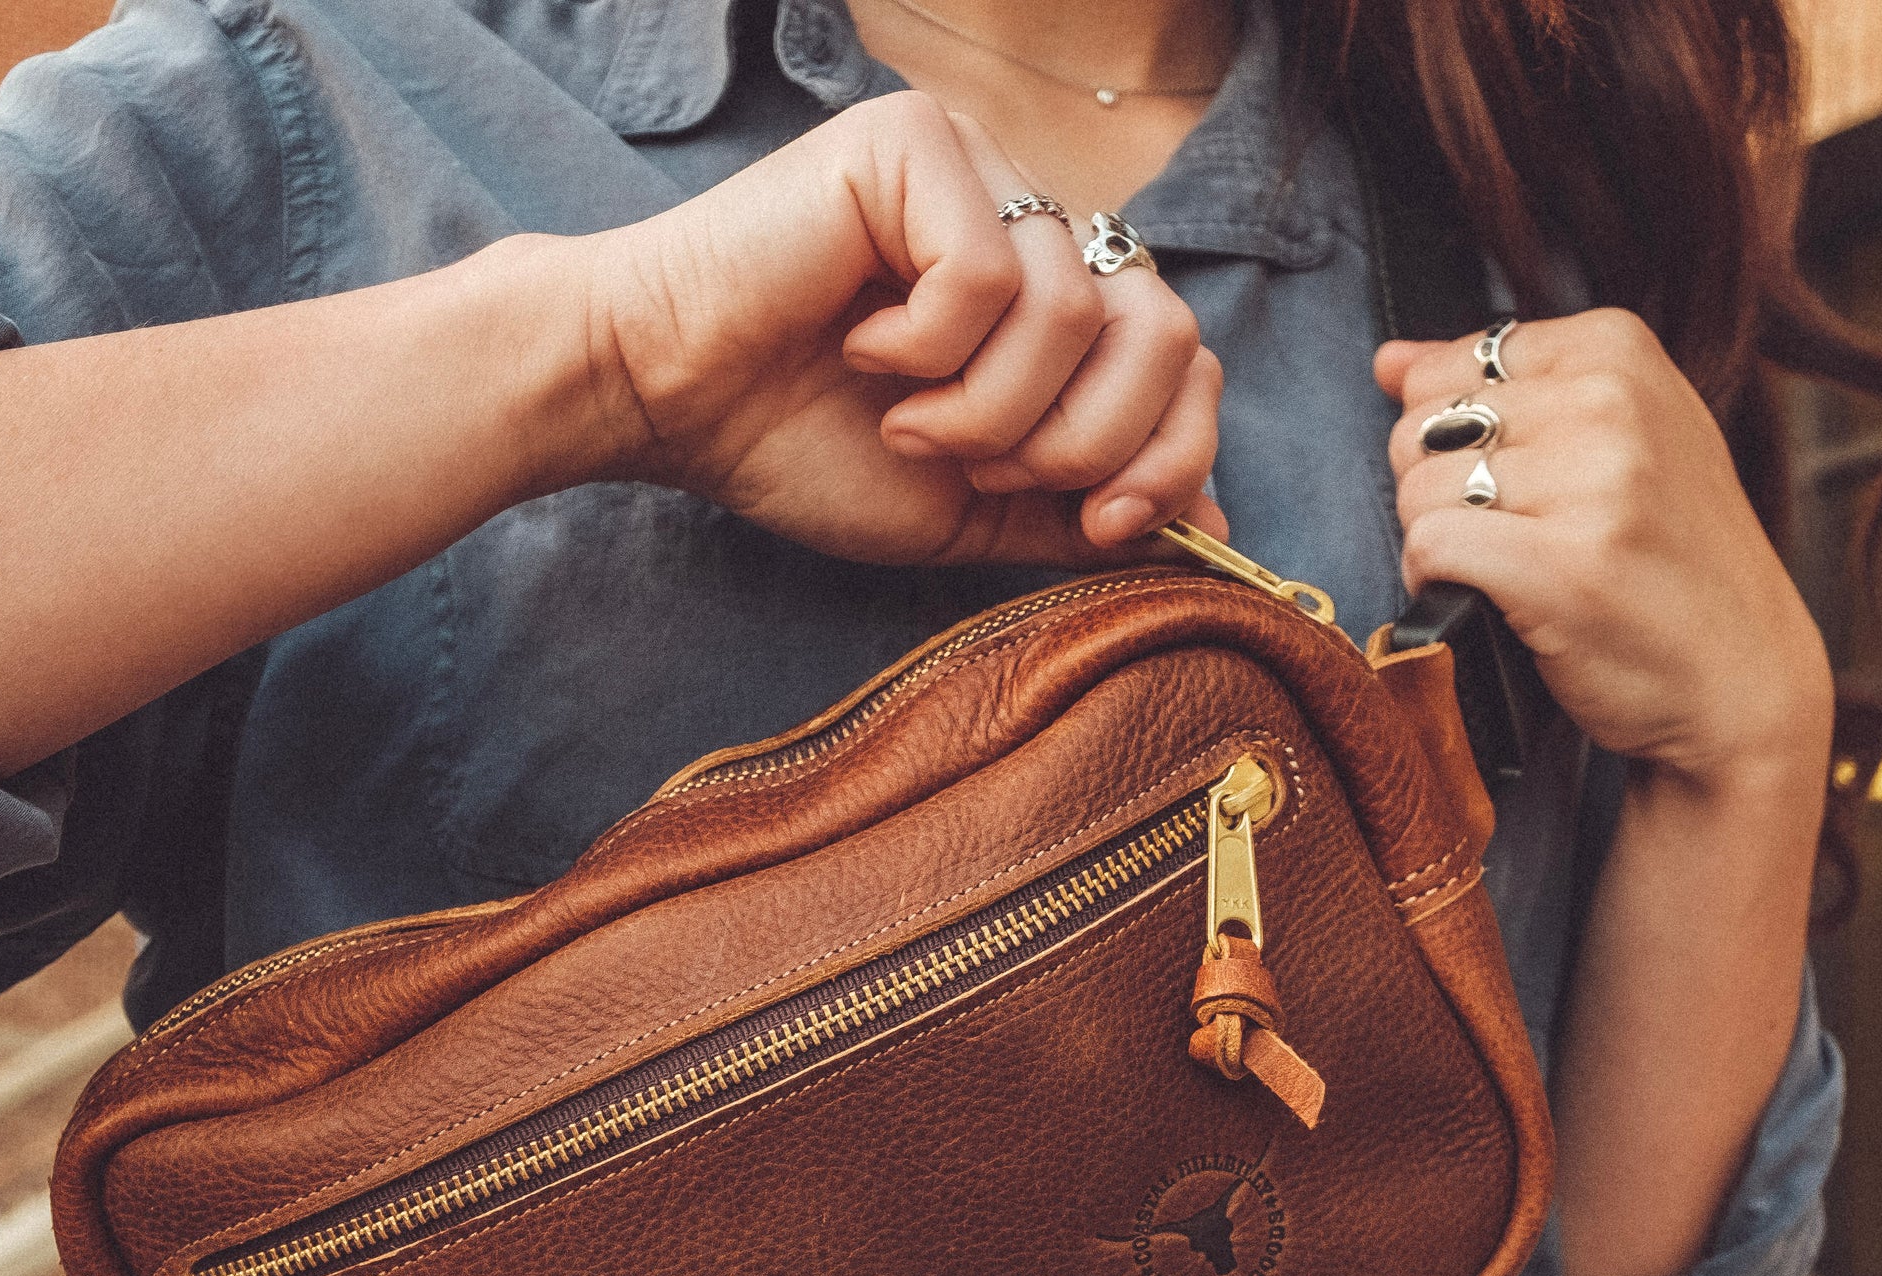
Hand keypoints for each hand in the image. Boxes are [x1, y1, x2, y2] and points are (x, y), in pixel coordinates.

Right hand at [564, 93, 1224, 565]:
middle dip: (1083, 444)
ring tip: (905, 420)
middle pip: (1166, 331)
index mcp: (1055, 293)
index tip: (1099, 526)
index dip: (1168, 455)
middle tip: (979, 470)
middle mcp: (1033, 216)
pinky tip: (861, 347)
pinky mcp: (916, 141)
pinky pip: (987, 274)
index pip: (1187, 357)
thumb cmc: (801, 448)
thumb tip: (1212, 526)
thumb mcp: (970, 509)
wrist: (669, 403)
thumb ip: (1082, 512)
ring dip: (987, 413)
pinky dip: (927, 351)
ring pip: (1074, 314)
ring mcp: (981, 166)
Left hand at [1377, 310, 1831, 794]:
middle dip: (1438, 493)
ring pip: (1418, 492)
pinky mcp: (1563, 566)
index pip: (1442, 372)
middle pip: (1419, 431)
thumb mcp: (1612, 435)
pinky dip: (1434, 584)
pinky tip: (1486, 600)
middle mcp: (1609, 400)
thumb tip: (1389, 362)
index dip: (1448, 443)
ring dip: (1439, 545)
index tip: (1516, 485)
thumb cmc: (1665, 559)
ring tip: (1508, 571)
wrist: (1740, 675)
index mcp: (1618, 347)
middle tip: (1511, 537)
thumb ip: (1494, 386)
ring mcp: (1593, 482)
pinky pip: (1429, 548)